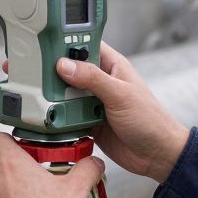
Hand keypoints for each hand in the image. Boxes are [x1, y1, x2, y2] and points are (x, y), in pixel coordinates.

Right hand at [55, 43, 188, 182]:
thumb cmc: (151, 120)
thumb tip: (65, 65)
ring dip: (58, 97)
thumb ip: (92, 78)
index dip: (68, 42)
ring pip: (66, 93)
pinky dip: (61, 116)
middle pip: (70, 70)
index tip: (48, 44)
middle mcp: (101, 81)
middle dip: (57, 73)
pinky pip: (67, 115)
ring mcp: (93, 101)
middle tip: (41, 76)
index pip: (85, 45)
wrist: (156, 155)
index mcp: (112, 66)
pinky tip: (54, 116)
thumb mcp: (120, 95)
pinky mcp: (87, 120)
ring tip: (47, 98)